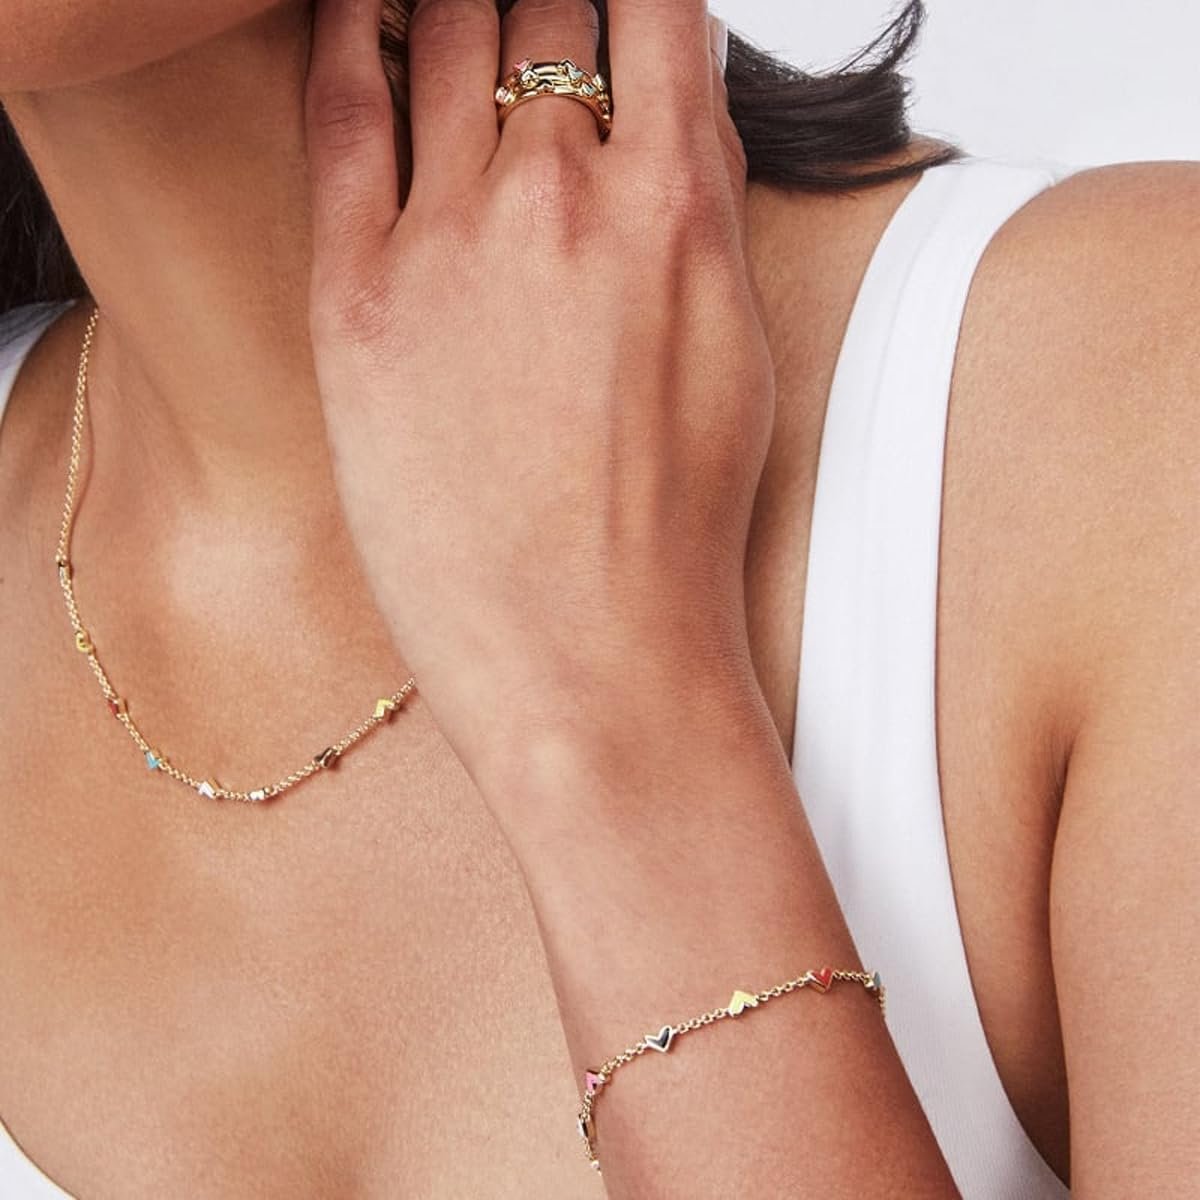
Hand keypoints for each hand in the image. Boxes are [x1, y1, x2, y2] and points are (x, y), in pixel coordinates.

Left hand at [304, 0, 773, 806]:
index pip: (654, 12)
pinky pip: (344, 117)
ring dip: (454, 2)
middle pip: (546, 10)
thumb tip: (674, 118)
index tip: (612, 5)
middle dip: (544, 1)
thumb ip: (701, 215)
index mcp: (673, 207)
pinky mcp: (359, 297)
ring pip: (447, 36)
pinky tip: (353, 13)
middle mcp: (564, 196)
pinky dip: (347, 36)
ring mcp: (454, 241)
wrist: (591, 652)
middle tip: (527, 17)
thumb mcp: (731, 352)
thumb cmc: (673, 527)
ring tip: (449, 7)